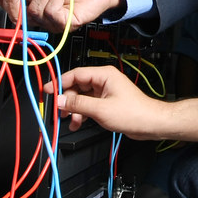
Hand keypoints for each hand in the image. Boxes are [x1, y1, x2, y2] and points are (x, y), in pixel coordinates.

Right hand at [46, 65, 169, 135]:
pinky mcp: (106, 102)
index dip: (59, 82)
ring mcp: (105, 92)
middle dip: (67, 100)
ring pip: (81, 97)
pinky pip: (88, 105)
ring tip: (72, 121)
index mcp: (104, 75)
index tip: (47, 90)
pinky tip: (79, 123)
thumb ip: (78, 104)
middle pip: (76, 87)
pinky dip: (82, 113)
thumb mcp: (101, 109)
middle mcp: (103, 81)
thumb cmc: (134, 113)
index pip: (75, 74)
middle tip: (59, 112)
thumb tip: (60, 100)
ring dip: (74, 110)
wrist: (150, 124)